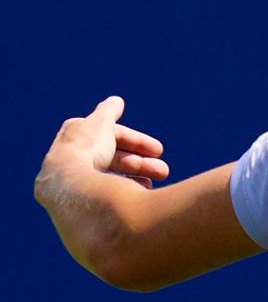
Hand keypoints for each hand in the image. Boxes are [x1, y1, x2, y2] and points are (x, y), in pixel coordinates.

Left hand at [40, 96, 168, 189]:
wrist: (70, 185)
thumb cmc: (85, 151)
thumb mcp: (101, 123)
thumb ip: (109, 111)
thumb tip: (116, 101)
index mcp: (78, 140)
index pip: (112, 137)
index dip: (136, 141)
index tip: (159, 150)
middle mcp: (76, 161)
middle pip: (115, 159)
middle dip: (141, 163)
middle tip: (163, 170)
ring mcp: (79, 182)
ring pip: (115, 177)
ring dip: (138, 176)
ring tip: (156, 183)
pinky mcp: (81, 201)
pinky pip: (109, 192)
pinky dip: (128, 190)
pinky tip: (142, 192)